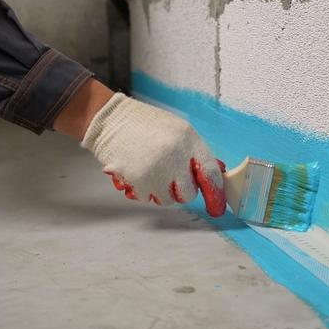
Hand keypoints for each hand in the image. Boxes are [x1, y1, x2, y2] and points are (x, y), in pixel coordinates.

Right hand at [80, 93, 226, 216]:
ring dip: (162, 191)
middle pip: (189, 194)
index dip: (216, 195)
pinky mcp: (137, 182)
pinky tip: (138, 171)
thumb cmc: (146, 125)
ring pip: (168, 200)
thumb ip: (196, 155)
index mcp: (189, 141)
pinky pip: (147, 198)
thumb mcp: (178, 132)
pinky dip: (144, 189)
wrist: (111, 120)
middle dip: (182, 189)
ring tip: (152, 170)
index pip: (210, 174)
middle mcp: (174, 157)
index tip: (217, 208)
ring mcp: (155, 172)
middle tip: (170, 176)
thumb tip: (218, 174)